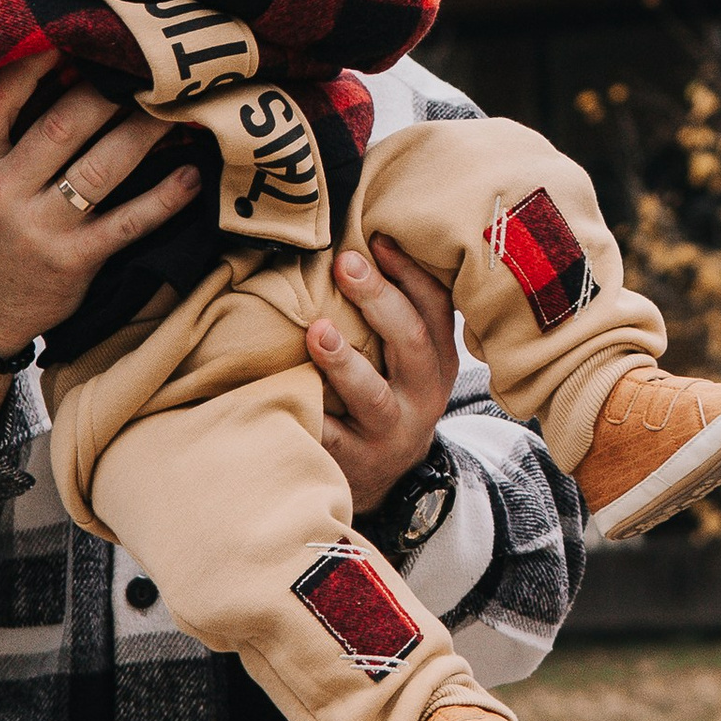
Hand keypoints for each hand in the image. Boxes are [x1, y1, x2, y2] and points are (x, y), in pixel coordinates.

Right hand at [0, 65, 201, 432]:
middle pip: (63, 124)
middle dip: (106, 89)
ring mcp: (42, 230)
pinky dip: (166, 197)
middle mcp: (2, 194)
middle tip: (141, 63)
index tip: (70, 35)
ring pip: (104, 166)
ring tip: (178, 103)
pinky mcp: (76, 262)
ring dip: (146, 130)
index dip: (34, 62)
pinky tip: (193, 172)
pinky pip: (130, 221)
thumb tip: (12, 73)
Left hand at [304, 237, 458, 511]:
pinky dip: (309, 414)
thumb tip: (362, 238)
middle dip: (379, 300)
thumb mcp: (409, 360)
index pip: (435, 307)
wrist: (388, 482)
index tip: (375, 239)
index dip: (410, 272)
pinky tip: (282, 391)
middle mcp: (423, 395)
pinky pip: (330, 438)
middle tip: (344, 264)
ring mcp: (390, 432)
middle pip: (411, 342)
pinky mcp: (355, 463)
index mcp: (438, 360)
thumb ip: (396, 311)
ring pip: (373, 397)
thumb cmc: (389, 395)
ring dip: (345, 362)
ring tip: (317, 331)